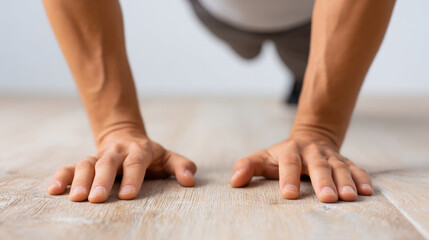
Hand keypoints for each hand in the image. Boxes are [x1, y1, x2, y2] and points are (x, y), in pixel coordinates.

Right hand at [47, 129, 196, 202]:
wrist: (125, 137)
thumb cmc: (149, 154)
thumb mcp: (167, 157)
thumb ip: (181, 166)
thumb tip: (190, 180)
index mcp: (139, 150)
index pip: (136, 162)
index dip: (133, 178)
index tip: (128, 195)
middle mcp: (117, 152)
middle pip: (108, 163)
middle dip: (102, 180)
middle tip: (96, 199)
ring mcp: (99, 156)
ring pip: (86, 163)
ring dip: (79, 180)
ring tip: (75, 199)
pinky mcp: (85, 161)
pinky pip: (70, 167)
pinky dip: (61, 176)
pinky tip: (53, 190)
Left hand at [230, 133, 372, 202]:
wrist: (310, 137)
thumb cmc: (282, 155)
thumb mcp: (263, 158)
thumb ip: (248, 166)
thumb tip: (234, 181)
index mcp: (290, 150)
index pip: (288, 162)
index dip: (288, 177)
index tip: (289, 195)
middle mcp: (312, 152)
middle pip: (318, 165)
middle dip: (324, 181)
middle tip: (327, 199)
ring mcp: (330, 156)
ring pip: (340, 167)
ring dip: (346, 181)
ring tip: (351, 197)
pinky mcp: (345, 161)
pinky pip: (356, 168)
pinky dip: (362, 179)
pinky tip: (367, 192)